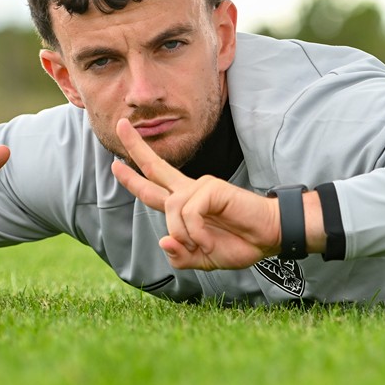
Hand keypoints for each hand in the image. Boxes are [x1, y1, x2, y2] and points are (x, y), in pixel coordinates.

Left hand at [110, 118, 277, 269]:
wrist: (268, 237)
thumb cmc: (240, 244)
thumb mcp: (203, 260)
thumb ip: (181, 256)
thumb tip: (163, 241)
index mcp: (185, 205)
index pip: (153, 187)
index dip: (133, 177)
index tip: (115, 164)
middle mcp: (189, 191)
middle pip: (156, 167)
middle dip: (135, 147)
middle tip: (121, 125)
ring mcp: (201, 186)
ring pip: (172, 209)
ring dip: (185, 235)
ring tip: (205, 246)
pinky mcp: (213, 187)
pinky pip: (190, 212)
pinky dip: (196, 233)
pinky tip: (209, 241)